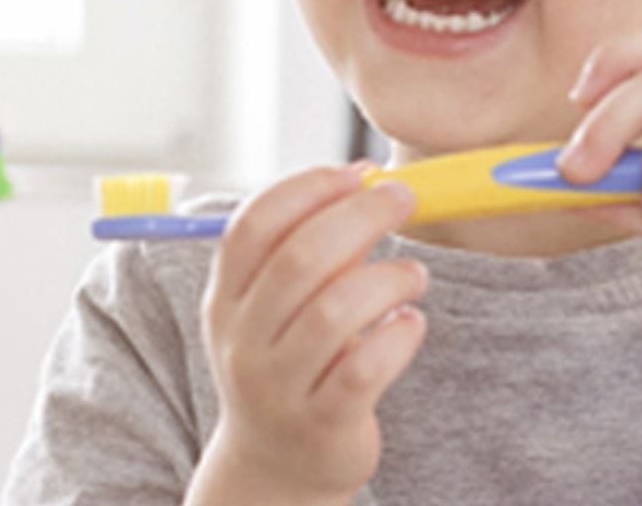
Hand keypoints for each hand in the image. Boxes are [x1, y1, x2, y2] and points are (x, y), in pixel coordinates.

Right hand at [189, 163, 429, 504]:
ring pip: (335, 312)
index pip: (252, 226)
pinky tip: (410, 325)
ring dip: (387, 278)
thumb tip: (366, 179)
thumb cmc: (292, 365)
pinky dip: (398, 336)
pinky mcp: (322, 422)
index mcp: (226, 300)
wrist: (277, 467)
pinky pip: (364, 368)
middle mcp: (244, 342)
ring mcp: (279, 386)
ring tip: (415, 276)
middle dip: (359, 217)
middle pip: (298, 260)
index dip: (306, 189)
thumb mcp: (279, 308)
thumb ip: (314, 249)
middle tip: (403, 198)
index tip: (355, 174)